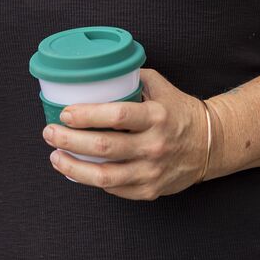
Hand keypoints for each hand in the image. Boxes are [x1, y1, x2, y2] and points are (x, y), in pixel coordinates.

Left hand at [43, 70, 209, 200]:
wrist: (209, 144)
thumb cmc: (179, 112)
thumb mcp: (160, 87)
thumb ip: (132, 77)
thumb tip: (97, 69)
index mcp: (157, 116)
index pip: (116, 116)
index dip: (86, 115)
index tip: (65, 113)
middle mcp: (155, 145)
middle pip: (104, 147)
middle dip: (69, 140)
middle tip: (50, 133)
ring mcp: (152, 171)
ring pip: (104, 176)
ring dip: (73, 166)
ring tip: (56, 156)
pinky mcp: (149, 190)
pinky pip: (114, 188)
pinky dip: (92, 180)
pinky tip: (78, 170)